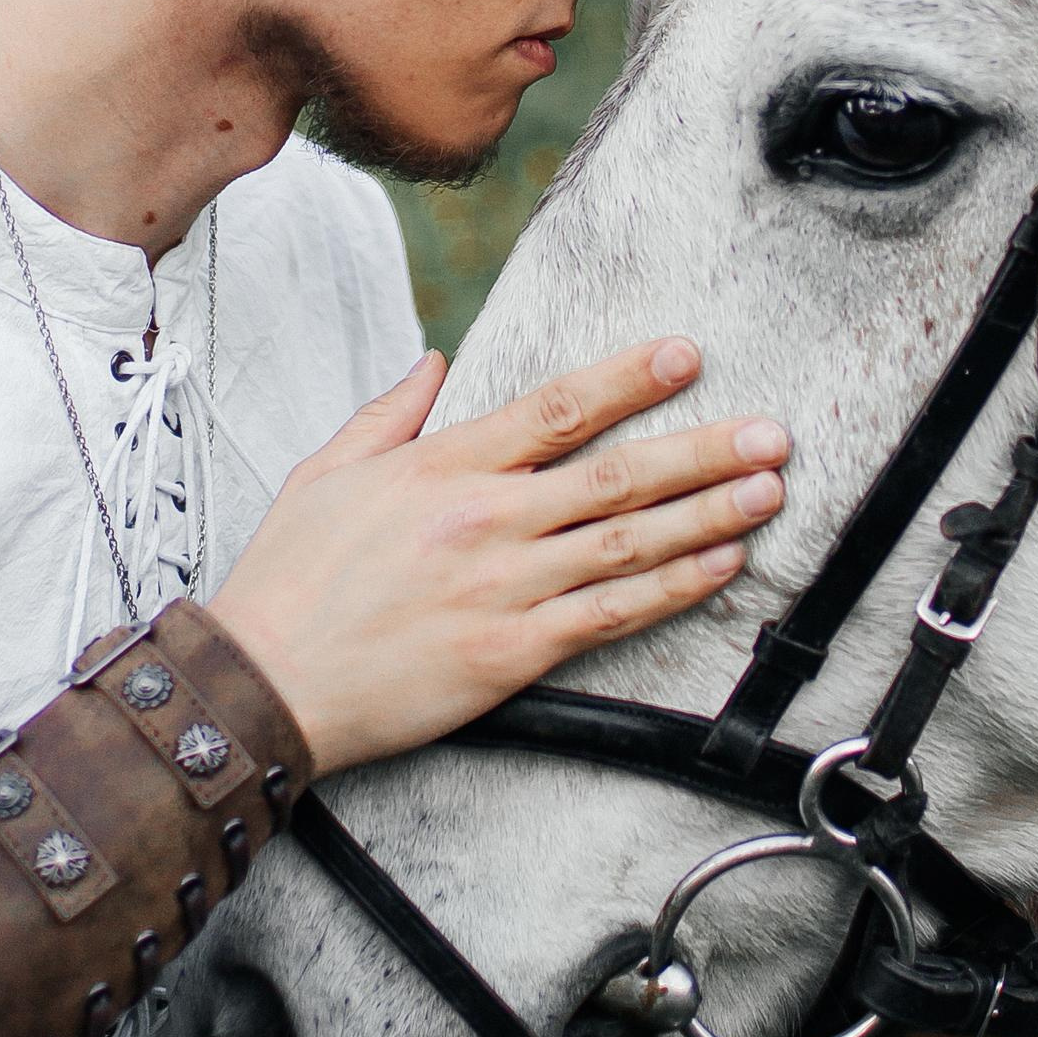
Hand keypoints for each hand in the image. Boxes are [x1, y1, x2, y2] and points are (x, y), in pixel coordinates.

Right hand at [210, 339, 787, 775]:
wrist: (266, 682)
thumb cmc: (289, 581)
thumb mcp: (325, 472)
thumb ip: (390, 414)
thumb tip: (435, 364)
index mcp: (442, 466)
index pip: (555, 408)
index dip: (628, 378)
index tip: (686, 355)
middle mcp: (486, 519)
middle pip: (616, 472)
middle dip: (703, 448)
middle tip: (771, 433)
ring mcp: (505, 586)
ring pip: (628, 541)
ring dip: (708, 514)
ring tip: (767, 491)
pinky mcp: (513, 652)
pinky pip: (611, 613)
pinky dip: (673, 589)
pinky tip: (720, 568)